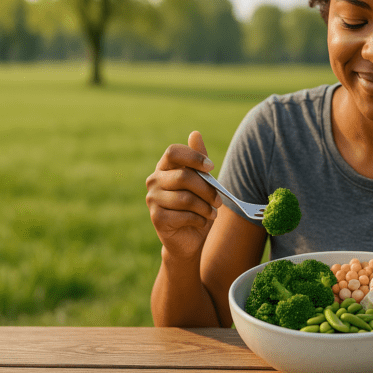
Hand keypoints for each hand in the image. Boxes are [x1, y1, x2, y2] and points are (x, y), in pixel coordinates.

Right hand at [145, 131, 222, 260]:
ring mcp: (152, 199)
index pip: (173, 152)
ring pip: (185, 198)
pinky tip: (202, 222)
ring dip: (205, 207)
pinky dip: (199, 219)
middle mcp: (154, 180)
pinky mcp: (156, 217)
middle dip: (207, 189)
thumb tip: (195, 133)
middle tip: (219, 200)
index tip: (211, 167)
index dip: (194, 157)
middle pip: (183, 176)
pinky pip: (183, 215)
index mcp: (165, 167)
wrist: (190, 238)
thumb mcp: (203, 181)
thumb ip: (198, 159)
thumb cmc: (198, 206)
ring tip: (212, 213)